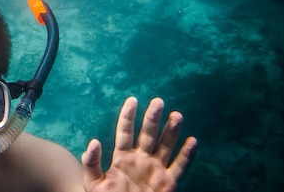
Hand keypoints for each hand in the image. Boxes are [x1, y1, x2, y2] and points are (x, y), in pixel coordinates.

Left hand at [82, 97, 196, 191]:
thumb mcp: (93, 183)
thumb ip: (91, 163)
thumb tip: (94, 141)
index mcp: (122, 157)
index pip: (125, 132)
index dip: (128, 115)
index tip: (132, 100)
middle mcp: (141, 160)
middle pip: (148, 135)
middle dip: (153, 118)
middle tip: (158, 101)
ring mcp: (155, 170)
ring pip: (165, 146)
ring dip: (171, 132)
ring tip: (176, 115)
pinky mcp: (168, 184)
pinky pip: (179, 167)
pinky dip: (186, 155)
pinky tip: (192, 141)